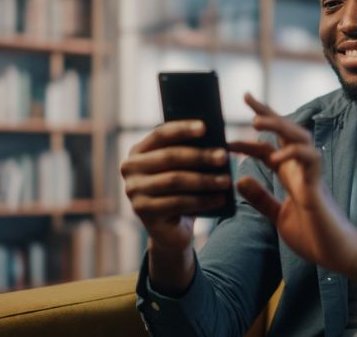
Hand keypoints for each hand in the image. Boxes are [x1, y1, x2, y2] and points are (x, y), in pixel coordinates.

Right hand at [120, 120, 230, 291]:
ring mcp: (133, 191)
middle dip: (200, 156)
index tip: (204, 127)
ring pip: (174, 180)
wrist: (171, 229)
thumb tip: (216, 141)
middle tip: (224, 156)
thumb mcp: (183, 170)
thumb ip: (190, 153)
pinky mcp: (142, 211)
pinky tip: (220, 199)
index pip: (160, 134)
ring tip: (226, 181)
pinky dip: (202, 200)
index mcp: (138, 151)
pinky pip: (177, 202)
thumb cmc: (181, 191)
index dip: (182, 129)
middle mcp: (129, 169)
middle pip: (169, 157)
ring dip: (204, 180)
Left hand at [230, 94, 356, 275]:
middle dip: (267, 113)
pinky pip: (311, 160)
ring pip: (299, 138)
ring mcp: (312, 176)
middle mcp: (301, 170)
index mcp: (290, 176)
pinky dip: (294, 153)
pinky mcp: (319, 187)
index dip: (253, 134)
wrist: (338, 255)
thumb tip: (239, 179)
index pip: (270, 146)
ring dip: (279, 126)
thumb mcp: (279, 215)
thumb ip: (261, 198)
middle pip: (286, 132)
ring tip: (256, 121)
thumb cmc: (314, 236)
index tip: (231, 126)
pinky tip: (276, 155)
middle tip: (246, 97)